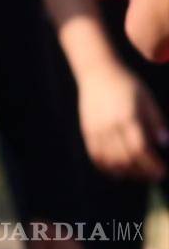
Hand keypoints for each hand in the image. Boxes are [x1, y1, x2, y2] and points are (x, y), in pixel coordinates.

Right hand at [77, 59, 167, 179]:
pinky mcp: (87, 130)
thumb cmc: (128, 84)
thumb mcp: (148, 99)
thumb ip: (156, 121)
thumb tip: (165, 143)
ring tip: (139, 175)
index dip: (152, 165)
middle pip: (125, 159)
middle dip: (142, 172)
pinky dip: (106, 167)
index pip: (140, 149)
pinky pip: (95, 155)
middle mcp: (110, 125)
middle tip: (154, 176)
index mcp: (128, 117)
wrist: (98, 72)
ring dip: (127, 173)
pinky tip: (118, 172)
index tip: (162, 171)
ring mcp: (96, 129)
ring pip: (110, 160)